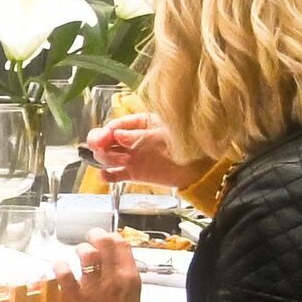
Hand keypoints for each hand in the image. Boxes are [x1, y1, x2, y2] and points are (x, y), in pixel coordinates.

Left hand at [51, 234, 141, 301]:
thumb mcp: (131, 295)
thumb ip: (123, 277)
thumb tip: (113, 261)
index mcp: (130, 278)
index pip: (122, 246)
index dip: (111, 238)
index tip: (105, 239)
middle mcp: (113, 278)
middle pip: (105, 244)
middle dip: (95, 237)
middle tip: (89, 239)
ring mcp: (92, 286)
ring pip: (87, 254)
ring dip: (81, 250)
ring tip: (77, 253)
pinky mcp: (73, 295)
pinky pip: (64, 273)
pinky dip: (60, 266)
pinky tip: (60, 267)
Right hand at [85, 110, 199, 188]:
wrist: (202, 167)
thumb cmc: (187, 142)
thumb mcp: (162, 133)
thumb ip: (138, 135)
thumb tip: (117, 135)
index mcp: (140, 124)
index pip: (115, 125)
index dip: (107, 130)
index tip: (106, 136)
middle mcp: (131, 140)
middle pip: (104, 140)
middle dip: (99, 142)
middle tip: (100, 145)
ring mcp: (131, 157)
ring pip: (106, 156)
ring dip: (106, 157)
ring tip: (121, 161)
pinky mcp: (133, 173)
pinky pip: (113, 175)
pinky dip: (105, 176)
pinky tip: (105, 175)